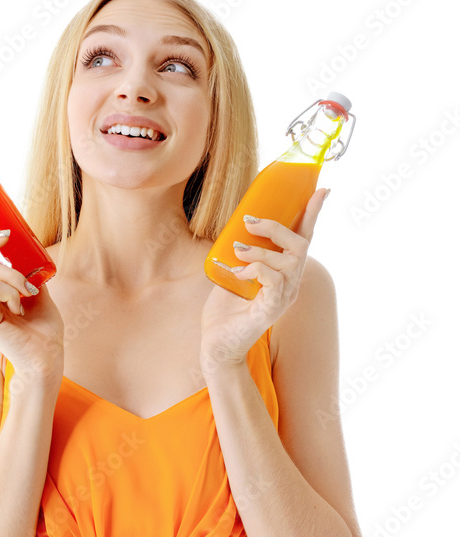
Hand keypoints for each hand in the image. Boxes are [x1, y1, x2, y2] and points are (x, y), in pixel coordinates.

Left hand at [199, 187, 328, 372]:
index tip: (321, 190)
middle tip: (250, 221)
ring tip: (237, 249)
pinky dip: (254, 269)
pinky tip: (238, 273)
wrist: (216, 346)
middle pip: (300, 244)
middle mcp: (290, 285)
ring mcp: (283, 298)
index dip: (312, 215)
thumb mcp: (233, 273)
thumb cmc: (224, 313)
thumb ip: (241, 254)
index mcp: (284, 275)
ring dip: (260, 249)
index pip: (303, 240)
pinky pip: (273, 279)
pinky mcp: (271, 309)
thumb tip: (237, 228)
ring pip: (288, 260)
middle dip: (277, 227)